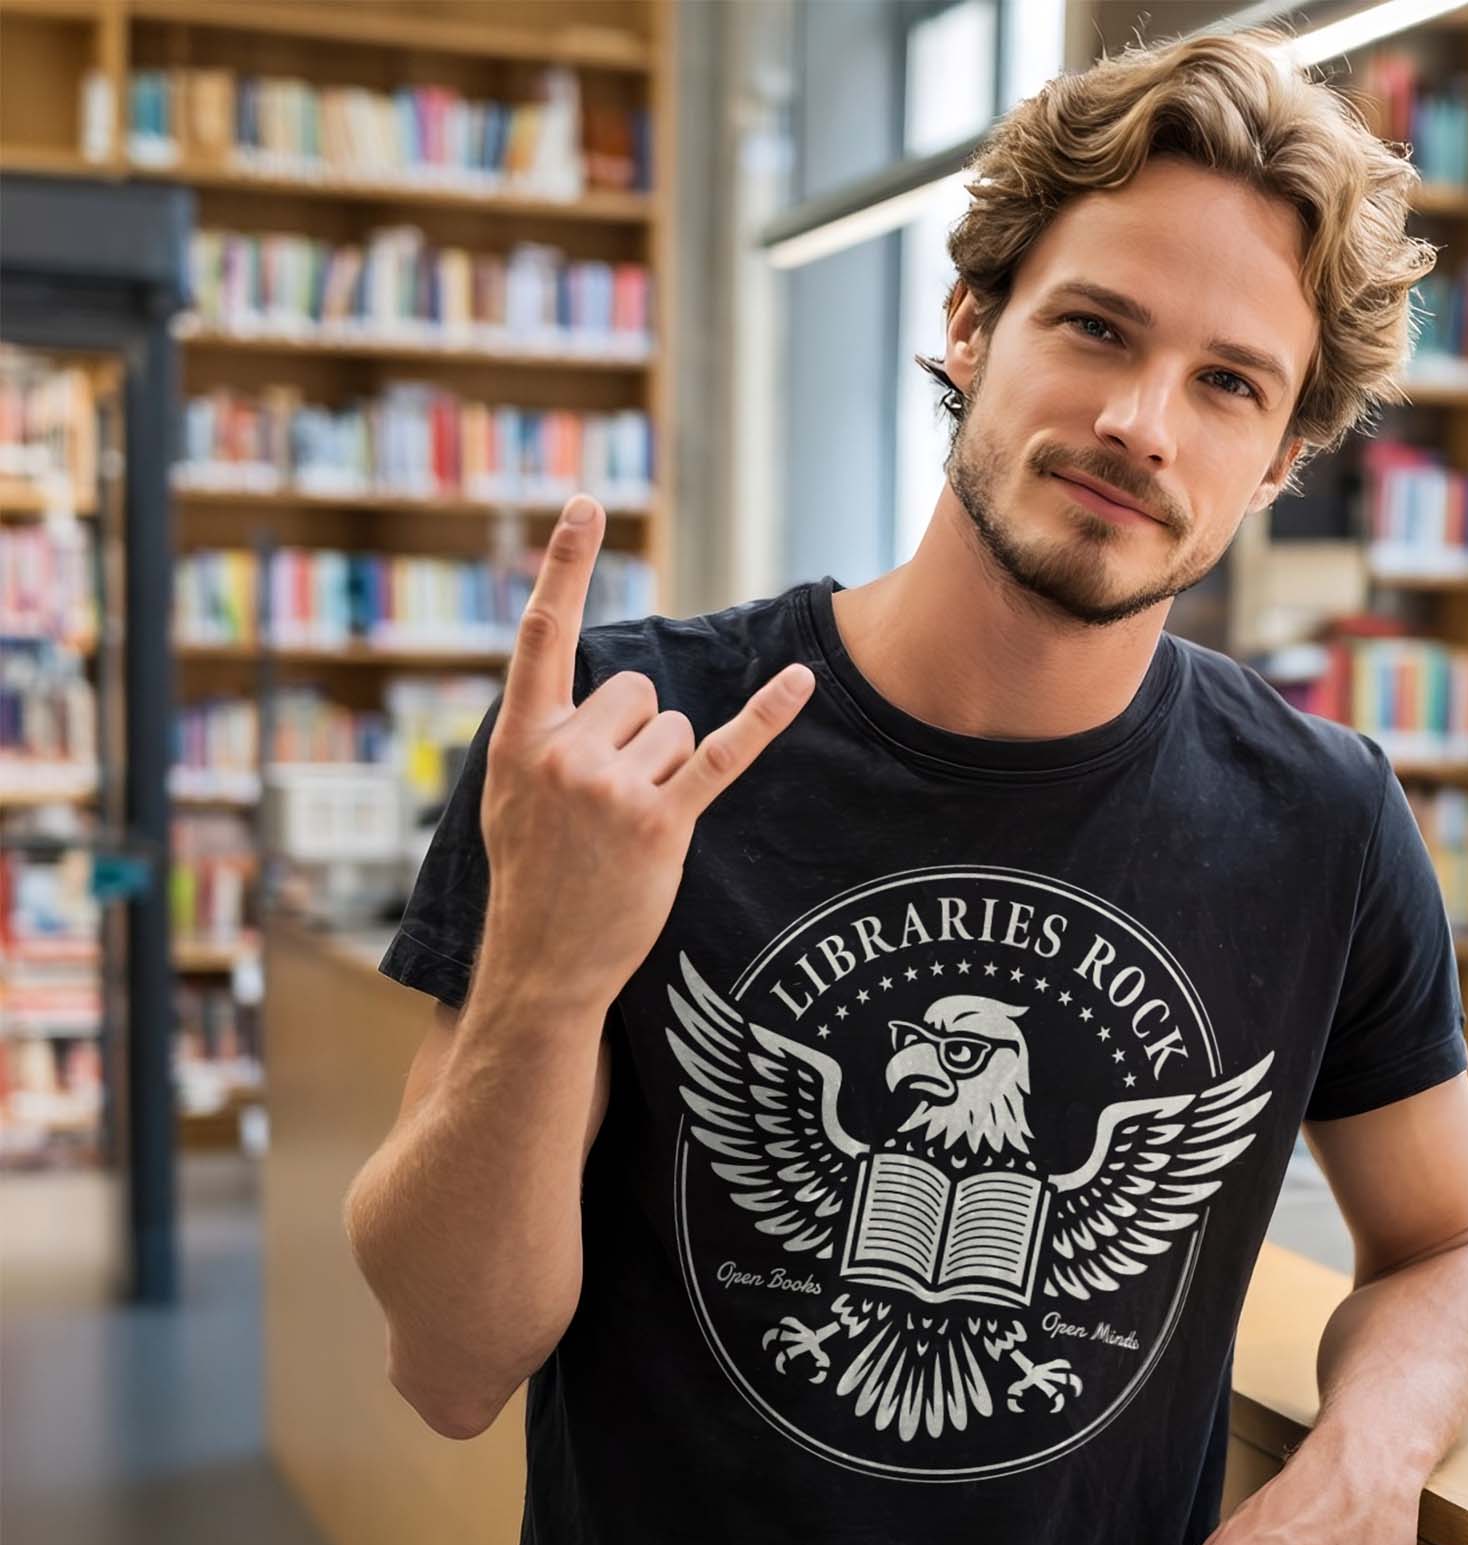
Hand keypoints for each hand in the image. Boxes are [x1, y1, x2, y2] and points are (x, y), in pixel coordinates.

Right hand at [478, 493, 814, 1009]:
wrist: (542, 961)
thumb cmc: (531, 874)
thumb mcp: (508, 794)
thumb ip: (538, 732)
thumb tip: (584, 683)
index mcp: (519, 738)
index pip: (542, 634)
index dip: (564, 564)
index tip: (584, 503)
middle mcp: (564, 753)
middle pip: (638, 690)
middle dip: (637, 734)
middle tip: (608, 798)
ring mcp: (614, 789)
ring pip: (676, 727)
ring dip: (667, 768)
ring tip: (629, 823)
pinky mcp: (662, 824)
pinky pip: (722, 754)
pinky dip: (764, 717)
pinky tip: (801, 680)